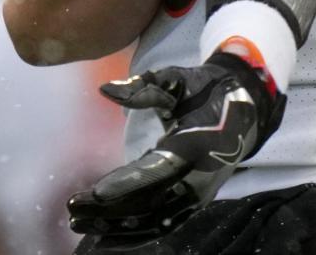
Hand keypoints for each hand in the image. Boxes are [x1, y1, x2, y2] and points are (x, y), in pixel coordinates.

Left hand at [67, 51, 284, 240]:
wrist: (242, 110)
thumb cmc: (204, 90)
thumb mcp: (176, 80)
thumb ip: (143, 86)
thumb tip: (106, 88)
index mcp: (195, 145)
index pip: (158, 170)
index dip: (127, 183)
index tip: (95, 192)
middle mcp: (198, 177)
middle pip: (150, 202)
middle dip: (110, 209)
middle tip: (73, 207)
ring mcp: (196, 195)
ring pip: (153, 221)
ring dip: (115, 225)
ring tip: (79, 222)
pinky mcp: (192, 203)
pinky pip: (161, 225)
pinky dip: (133, 235)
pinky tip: (104, 235)